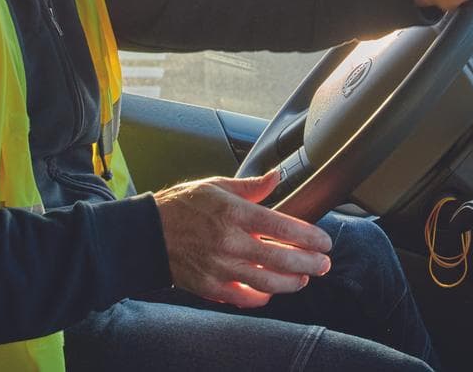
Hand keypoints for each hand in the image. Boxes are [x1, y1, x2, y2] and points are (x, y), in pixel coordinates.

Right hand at [153, 170, 331, 307]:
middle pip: (281, 258)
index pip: (282, 227)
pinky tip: (272, 289)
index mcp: (233, 213)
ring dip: (292, 282)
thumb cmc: (181, 206)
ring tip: (305, 278)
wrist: (147, 233)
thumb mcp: (216, 185)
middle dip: (309, 263)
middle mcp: (229, 241)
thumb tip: (277, 176)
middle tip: (324, 263)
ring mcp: (220, 267)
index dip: (309, 237)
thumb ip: (251, 186)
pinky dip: (262, 295)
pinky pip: (244, 297)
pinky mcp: (211, 286)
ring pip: (267, 281)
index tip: (324, 241)